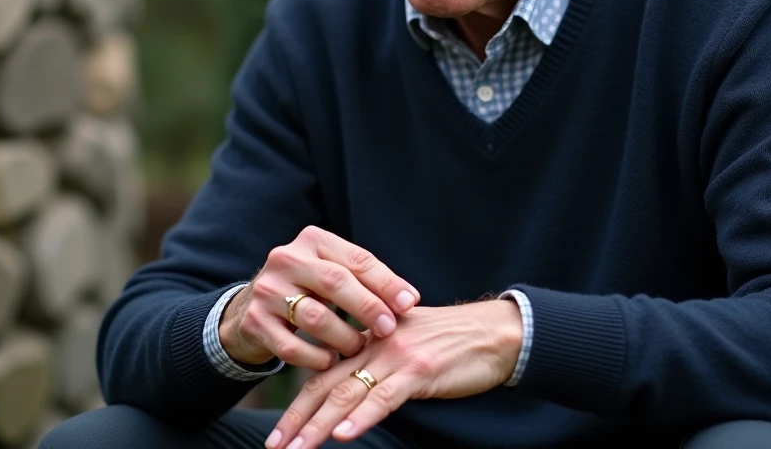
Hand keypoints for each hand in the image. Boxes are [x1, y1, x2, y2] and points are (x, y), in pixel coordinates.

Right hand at [218, 226, 420, 369]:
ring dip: (344, 337)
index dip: (386, 282)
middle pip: (335, 282)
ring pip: (315, 316)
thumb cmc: (307, 290)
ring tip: (359, 347)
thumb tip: (409, 299)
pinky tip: (331, 362)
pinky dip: (316, 357)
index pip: (356, 259)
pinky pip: (292, 346)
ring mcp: (266, 290)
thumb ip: (365, 281)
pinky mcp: (254, 322)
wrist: (250, 307)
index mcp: (312, 240)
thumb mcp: (331, 274)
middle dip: (368, 307)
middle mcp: (286, 259)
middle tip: (388, 328)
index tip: (410, 303)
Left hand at [265, 299, 522, 448]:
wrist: (494, 333)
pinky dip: (363, 416)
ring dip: (319, 425)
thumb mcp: (407, 348)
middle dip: (297, 419)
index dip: (298, 404)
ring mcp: (396, 357)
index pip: (324, 374)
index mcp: (370, 341)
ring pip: (347, 393)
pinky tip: (345, 434)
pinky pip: (384, 396)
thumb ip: (378, 365)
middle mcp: (376, 346)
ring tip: (298, 448)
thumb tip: (354, 394)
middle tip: (275, 446)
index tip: (280, 432)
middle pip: (326, 385)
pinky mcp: (419, 370)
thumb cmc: (454, 344)